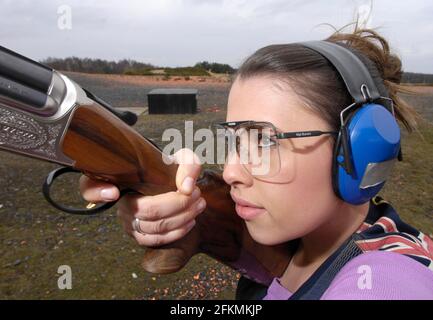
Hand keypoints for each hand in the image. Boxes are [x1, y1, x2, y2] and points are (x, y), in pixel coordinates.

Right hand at [79, 148, 205, 246]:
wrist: (176, 186)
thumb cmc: (172, 170)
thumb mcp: (181, 158)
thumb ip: (188, 164)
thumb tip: (186, 187)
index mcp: (119, 179)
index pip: (90, 187)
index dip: (97, 192)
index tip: (113, 192)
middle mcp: (119, 202)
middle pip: (145, 210)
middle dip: (178, 203)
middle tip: (196, 193)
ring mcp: (128, 222)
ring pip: (154, 226)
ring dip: (183, 216)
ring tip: (199, 202)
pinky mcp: (140, 236)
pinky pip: (156, 240)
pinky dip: (178, 231)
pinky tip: (191, 219)